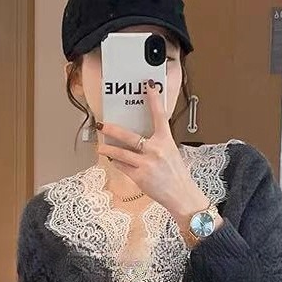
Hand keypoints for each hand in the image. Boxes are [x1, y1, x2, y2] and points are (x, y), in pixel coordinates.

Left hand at [97, 82, 218, 235]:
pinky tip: (112, 159)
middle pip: (129, 136)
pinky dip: (116, 162)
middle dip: (113, 129)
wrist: (181, 195)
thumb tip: (142, 138)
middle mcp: (155, 150)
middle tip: (102, 123)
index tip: (147, 86)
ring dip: (108, 149)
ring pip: (120, 153)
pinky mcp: (139, 176)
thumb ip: (158, 144)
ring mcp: (146, 164)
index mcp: (166, 141)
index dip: (154, 99)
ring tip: (101, 146)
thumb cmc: (176, 175)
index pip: (159, 116)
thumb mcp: (171, 153)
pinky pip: (122, 166)